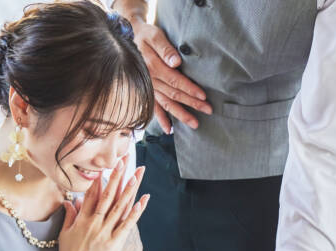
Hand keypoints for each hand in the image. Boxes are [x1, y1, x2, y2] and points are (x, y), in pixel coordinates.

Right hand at [56, 158, 148, 250]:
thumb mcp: (65, 234)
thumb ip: (69, 216)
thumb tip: (70, 202)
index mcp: (81, 219)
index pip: (91, 195)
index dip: (99, 180)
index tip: (105, 166)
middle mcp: (93, 223)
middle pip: (107, 195)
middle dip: (115, 177)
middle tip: (122, 161)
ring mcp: (103, 232)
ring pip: (118, 207)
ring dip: (128, 190)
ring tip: (136, 176)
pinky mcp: (112, 243)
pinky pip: (125, 225)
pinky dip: (134, 213)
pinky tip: (142, 202)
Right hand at [125, 16, 210, 131]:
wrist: (128, 38)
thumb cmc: (145, 35)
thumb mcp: (155, 36)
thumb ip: (165, 49)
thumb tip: (176, 62)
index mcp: (153, 67)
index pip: (175, 81)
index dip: (189, 89)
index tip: (203, 96)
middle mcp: (150, 80)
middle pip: (173, 94)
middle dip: (191, 103)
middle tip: (207, 110)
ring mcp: (148, 88)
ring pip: (166, 104)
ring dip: (180, 115)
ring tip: (194, 124)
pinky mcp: (147, 92)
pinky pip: (153, 108)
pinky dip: (161, 119)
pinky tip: (169, 130)